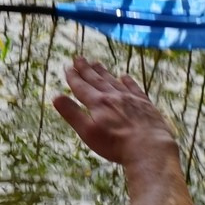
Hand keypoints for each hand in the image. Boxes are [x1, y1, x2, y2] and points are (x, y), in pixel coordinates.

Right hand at [52, 57, 176, 165]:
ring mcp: (130, 99)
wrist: (149, 147)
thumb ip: (72, 113)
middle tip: (79, 58)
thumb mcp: (87, 132)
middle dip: (86, 69)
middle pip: (97, 80)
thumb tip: (56, 97)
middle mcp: (113, 96)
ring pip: (113, 81)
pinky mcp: (145, 104)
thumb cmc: (115, 144)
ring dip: (103, 72)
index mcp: (98, 103)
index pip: (82, 87)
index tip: (67, 67)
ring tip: (96, 63)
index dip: (73, 77)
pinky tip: (124, 76)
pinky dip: (128, 81)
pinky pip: (134, 88)